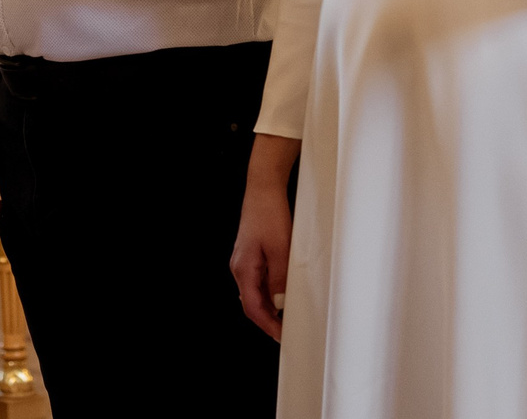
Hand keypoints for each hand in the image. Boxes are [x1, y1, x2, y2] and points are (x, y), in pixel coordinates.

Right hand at [231, 133, 299, 341]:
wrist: (263, 190)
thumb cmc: (270, 215)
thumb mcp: (280, 250)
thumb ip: (279, 279)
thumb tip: (279, 304)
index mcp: (243, 269)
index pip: (253, 308)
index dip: (268, 325)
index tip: (281, 336)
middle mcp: (239, 268)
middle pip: (251, 303)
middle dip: (268, 320)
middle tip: (286, 331)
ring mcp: (243, 261)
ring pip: (254, 293)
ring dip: (269, 307)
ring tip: (287, 316)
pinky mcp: (250, 255)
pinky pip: (258, 281)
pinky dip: (269, 293)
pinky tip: (281, 294)